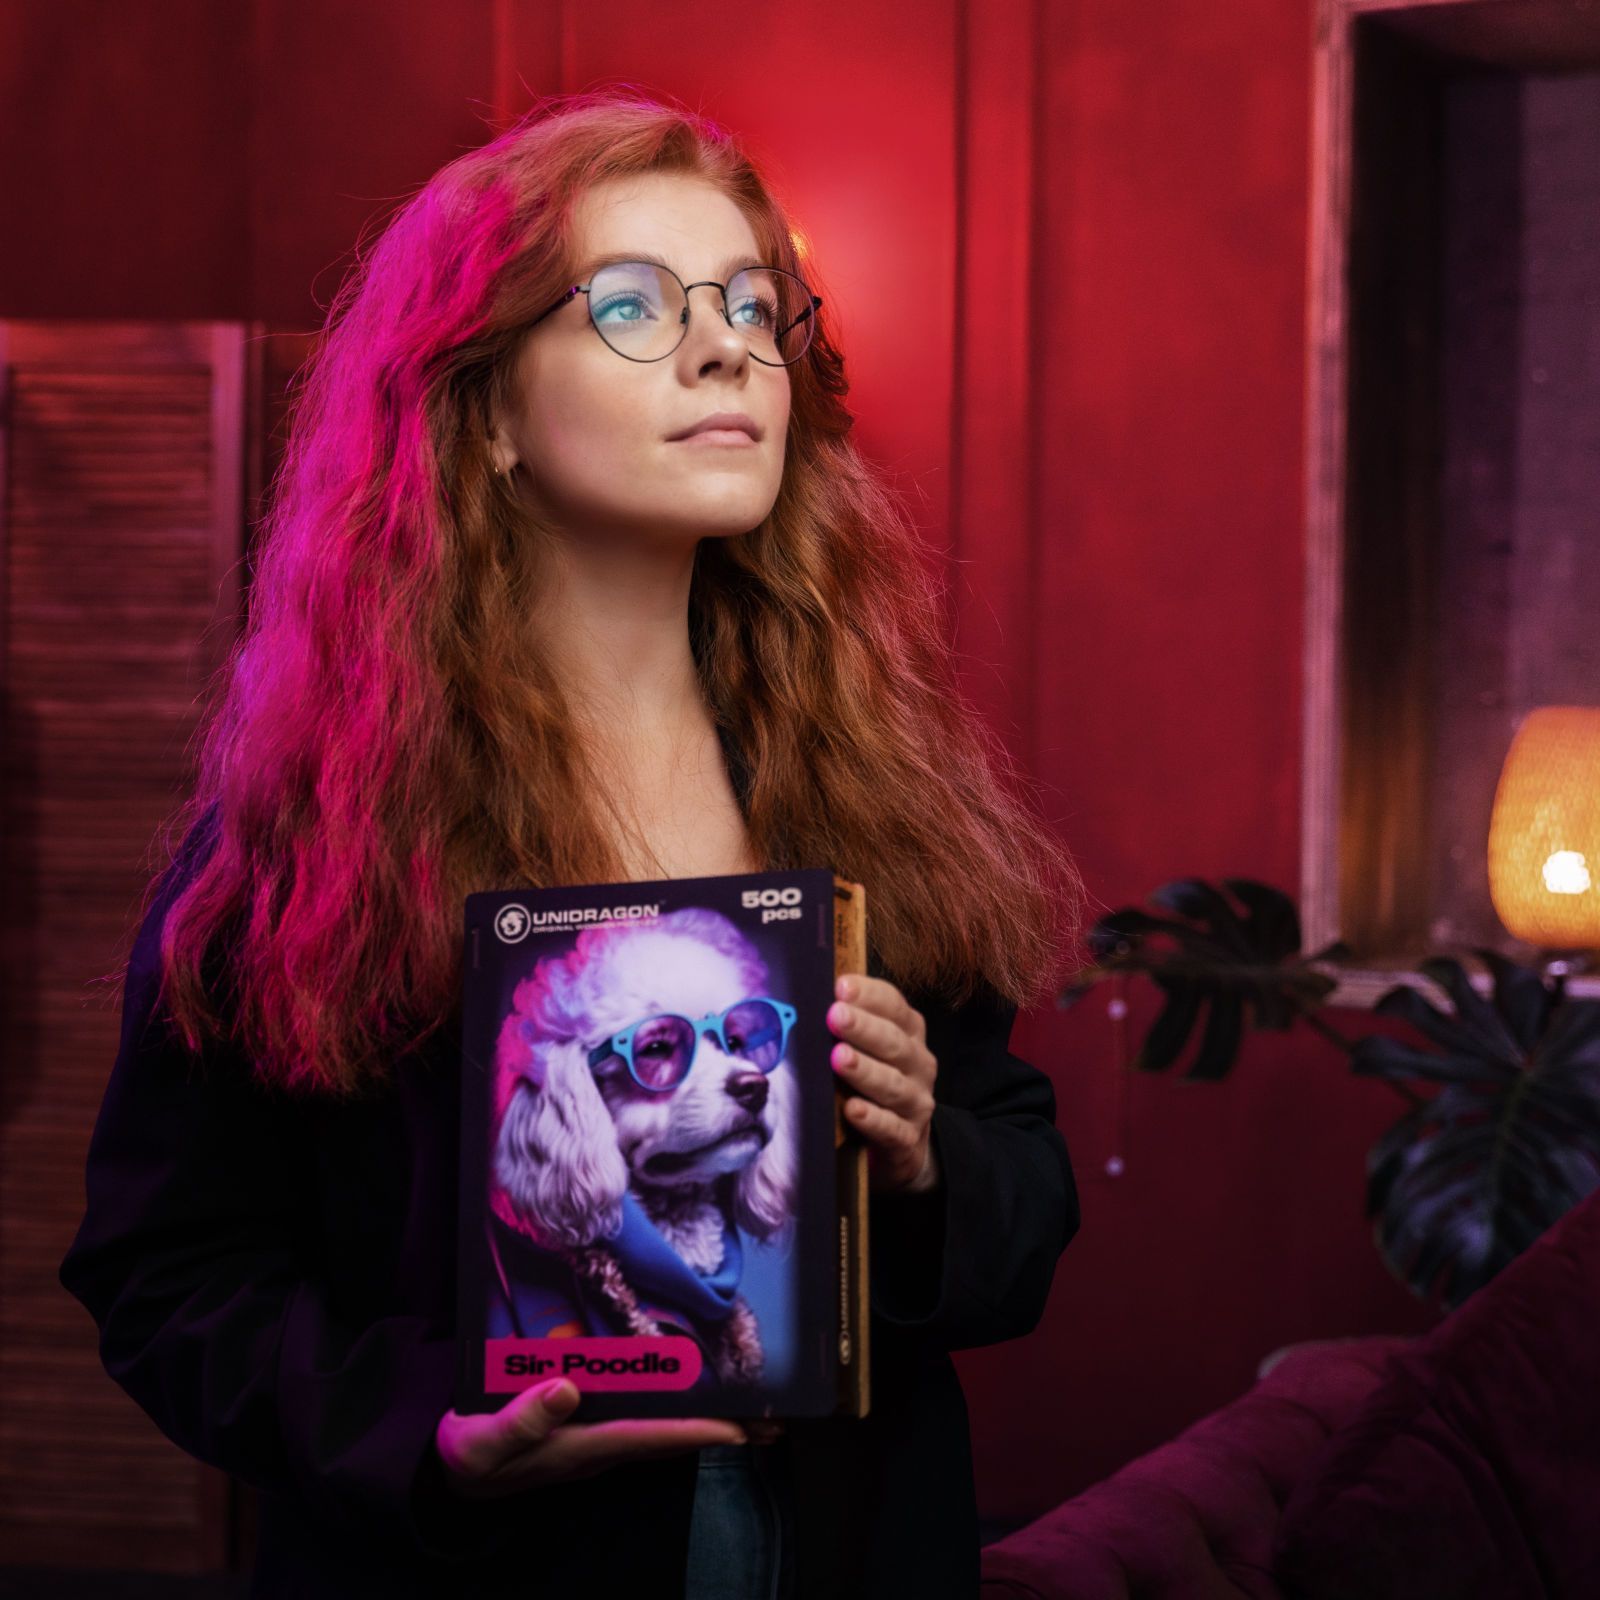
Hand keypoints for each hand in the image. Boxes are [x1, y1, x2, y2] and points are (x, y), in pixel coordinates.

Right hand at [434, 1379, 778, 1499]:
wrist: (454, 1470)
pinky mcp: (589, 1424)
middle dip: (724, 1426)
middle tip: (775, 1417)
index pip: (655, 1436)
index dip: (702, 1430)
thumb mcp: (487, 1439)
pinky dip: (674, 1401)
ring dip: (708, 1414)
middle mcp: (603, 1443)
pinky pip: (643, 1411)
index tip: (746, 1427)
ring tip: (752, 1402)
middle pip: (675, 1432)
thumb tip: (568, 1389)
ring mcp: (598, 1435)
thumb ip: (524, 1417)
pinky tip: (691, 1386)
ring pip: (664, 1422)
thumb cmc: (473, 1453)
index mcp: (586, 1445)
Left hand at [826, 974, 939, 1194]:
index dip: (870, 995)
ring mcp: (916, 1102)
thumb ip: (847, 1023)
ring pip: (892, 1085)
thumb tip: (806, 993)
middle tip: (835, 1015)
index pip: (895, 1006)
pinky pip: (891, 1128)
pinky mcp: (908, 1138)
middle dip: (864, 1028)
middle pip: (894, 1042)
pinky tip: (852, 1109)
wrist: (902, 1141)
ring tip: (838, 1058)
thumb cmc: (874, 1082)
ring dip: (865, 1070)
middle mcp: (918, 1064)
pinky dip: (872, 1119)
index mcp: (909, 1034)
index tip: (841, 986)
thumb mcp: (869, 1049)